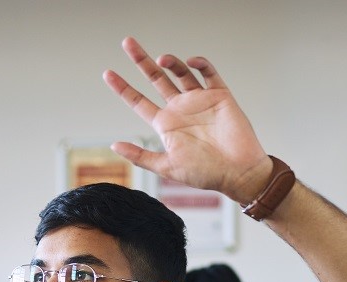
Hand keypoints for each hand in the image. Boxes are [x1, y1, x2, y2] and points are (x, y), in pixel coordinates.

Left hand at [103, 36, 271, 204]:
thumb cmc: (205, 174)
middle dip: (141, 61)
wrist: (238, 173)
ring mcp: (199, 100)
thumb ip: (141, 156)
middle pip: (156, 79)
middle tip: (127, 42)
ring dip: (170, 62)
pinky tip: (190, 62)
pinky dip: (199, 64)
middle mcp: (180, 109)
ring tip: (160, 59)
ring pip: (180, 72)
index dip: (123, 88)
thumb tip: (114, 145)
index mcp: (166, 124)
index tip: (107, 73)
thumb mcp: (167, 167)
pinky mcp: (219, 95)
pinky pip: (208, 73)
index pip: (138, 101)